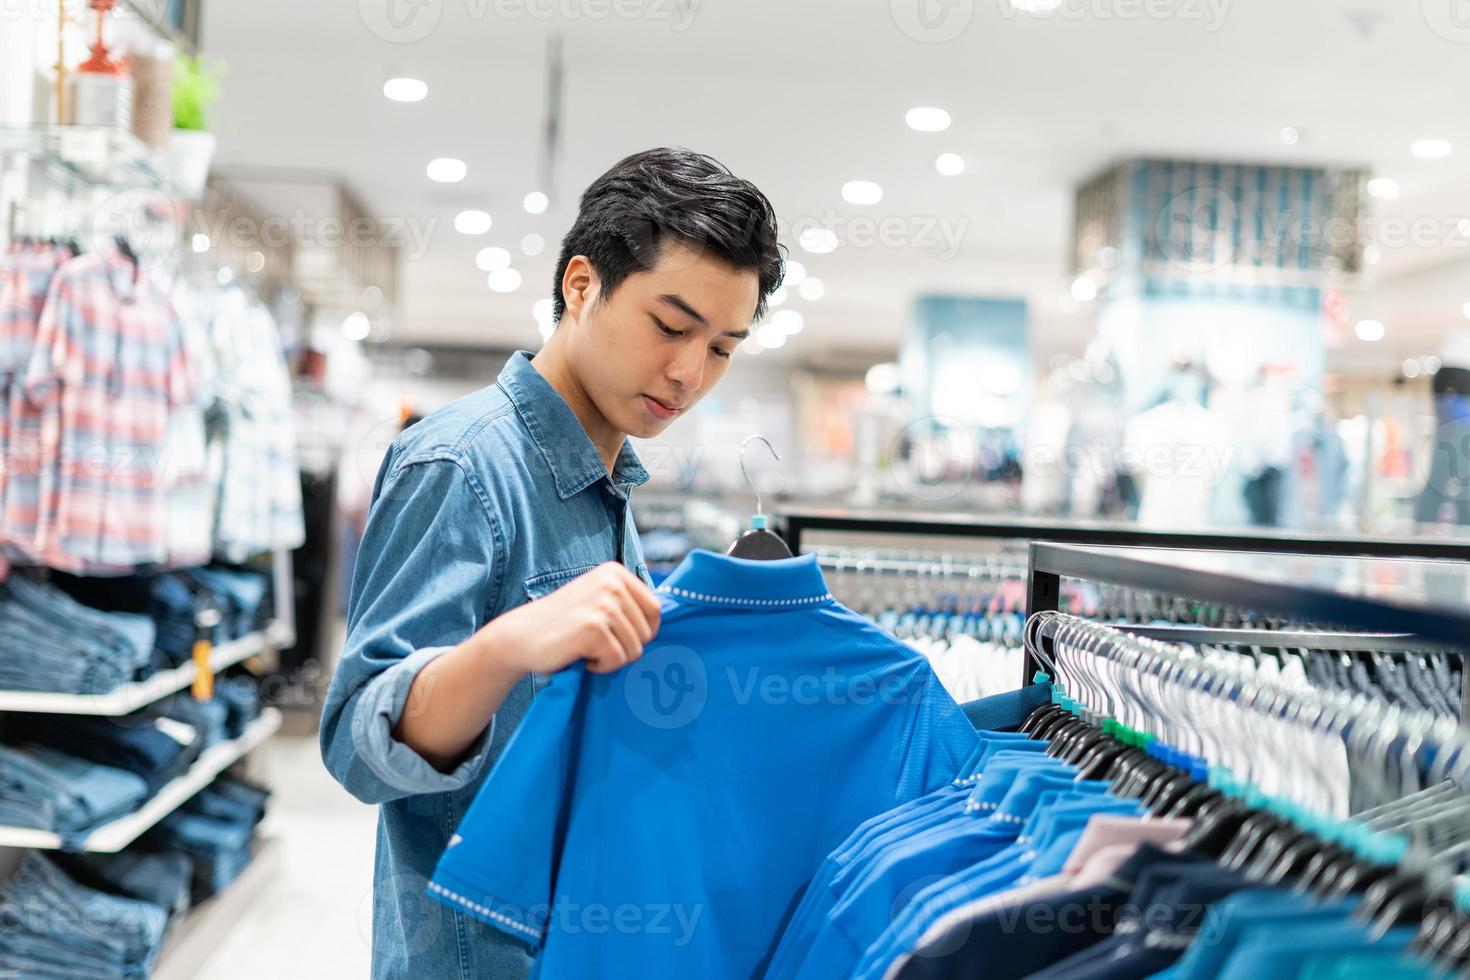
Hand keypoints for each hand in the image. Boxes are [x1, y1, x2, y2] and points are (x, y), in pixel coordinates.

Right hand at [479, 562, 661, 676]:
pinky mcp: (594, 628)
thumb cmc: (562, 625)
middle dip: (623, 646)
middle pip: (647, 633)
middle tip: (592, 641)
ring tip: (583, 646)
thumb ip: (628, 604)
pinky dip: (599, 666)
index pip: (655, 611)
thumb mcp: (598, 601)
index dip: (640, 632)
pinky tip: (578, 654)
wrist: (519, 637)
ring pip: (634, 650)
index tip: (614, 635)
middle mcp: (612, 583)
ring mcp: (604, 604)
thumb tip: (673, 618)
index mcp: (616, 573)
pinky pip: (617, 660)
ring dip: (610, 658)